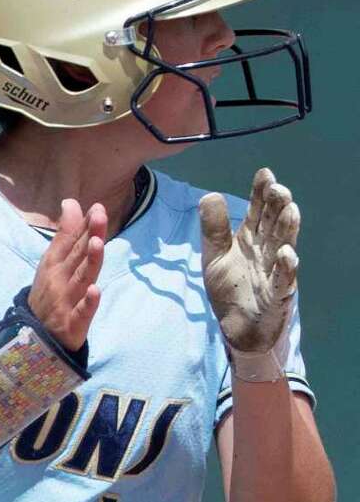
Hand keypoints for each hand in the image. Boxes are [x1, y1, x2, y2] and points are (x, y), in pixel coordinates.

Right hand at [27, 198, 105, 351]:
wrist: (33, 337)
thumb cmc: (48, 294)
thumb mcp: (51, 262)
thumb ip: (65, 234)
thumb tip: (71, 203)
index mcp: (54, 264)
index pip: (70, 241)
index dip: (83, 225)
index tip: (95, 207)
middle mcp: (59, 279)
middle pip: (77, 256)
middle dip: (88, 235)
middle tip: (99, 215)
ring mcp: (66, 301)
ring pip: (81, 278)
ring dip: (89, 261)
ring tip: (97, 243)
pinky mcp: (73, 323)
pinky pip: (81, 312)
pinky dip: (88, 302)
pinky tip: (95, 291)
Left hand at [199, 168, 298, 354]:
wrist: (236, 327)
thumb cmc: (229, 289)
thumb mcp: (214, 256)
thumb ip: (213, 229)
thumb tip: (210, 194)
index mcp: (251, 240)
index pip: (259, 211)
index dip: (262, 193)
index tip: (265, 174)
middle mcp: (266, 252)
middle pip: (275, 225)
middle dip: (278, 207)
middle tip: (279, 189)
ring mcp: (274, 273)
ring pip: (284, 247)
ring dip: (288, 230)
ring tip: (290, 210)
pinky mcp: (277, 296)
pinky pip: (283, 281)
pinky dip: (286, 269)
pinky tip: (287, 254)